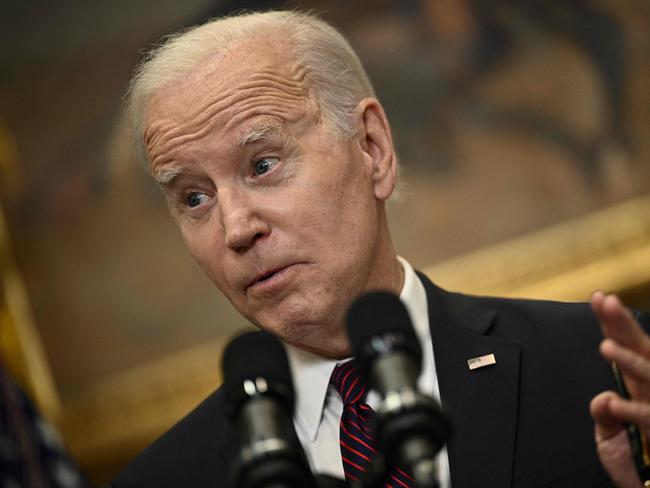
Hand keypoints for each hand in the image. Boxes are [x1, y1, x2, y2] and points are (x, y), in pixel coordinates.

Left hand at [590, 291, 648, 487]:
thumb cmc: (635, 462)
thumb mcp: (609, 436)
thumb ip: (603, 414)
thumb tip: (603, 398)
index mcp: (637, 388)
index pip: (625, 347)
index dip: (613, 323)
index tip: (599, 298)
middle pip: (641, 351)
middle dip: (623, 325)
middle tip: (606, 301)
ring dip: (630, 361)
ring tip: (605, 346)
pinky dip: (632, 411)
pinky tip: (612, 403)